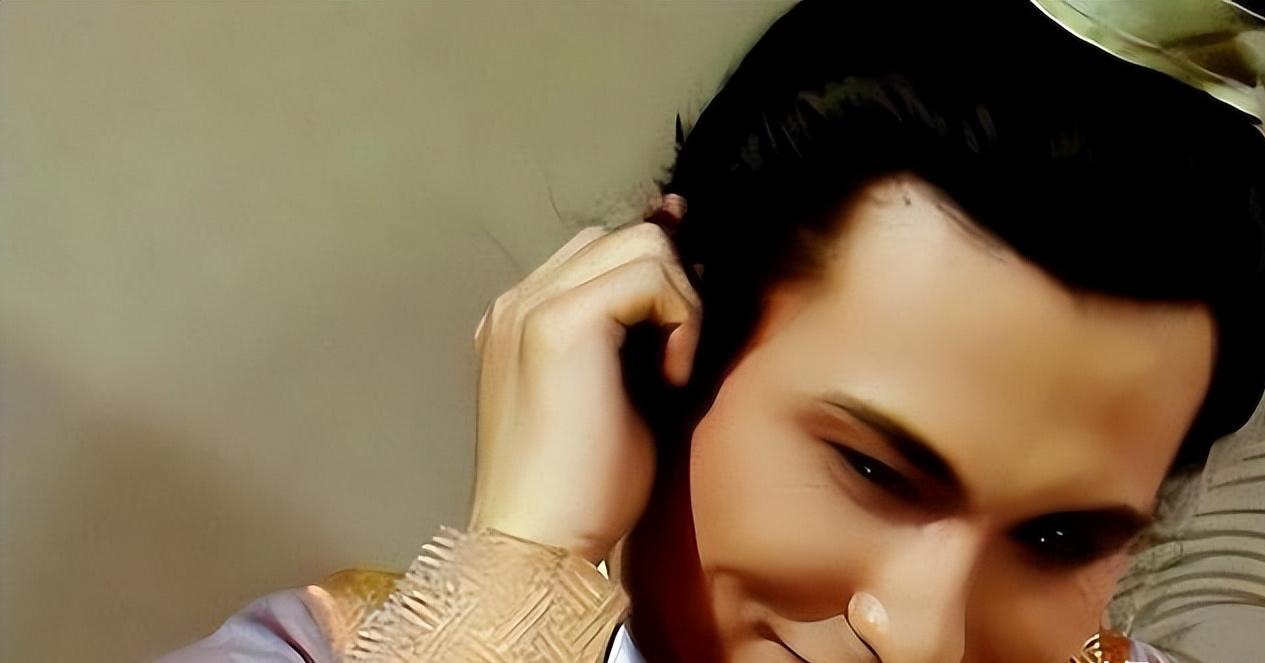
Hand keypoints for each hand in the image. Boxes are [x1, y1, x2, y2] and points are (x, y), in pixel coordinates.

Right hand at [467, 208, 700, 564]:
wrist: (539, 543)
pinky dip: (681, 319)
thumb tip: (690, 267)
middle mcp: (518, 300)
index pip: (602, 252)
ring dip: (679, 302)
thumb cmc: (585, 490)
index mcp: (521, 318)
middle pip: (624, 236)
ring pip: (644, 243)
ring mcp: (531, 304)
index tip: (686, 327)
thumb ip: (637, 330)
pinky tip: (671, 380)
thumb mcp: (618, 393)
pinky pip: (652, 272)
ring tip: (669, 374)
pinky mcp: (559, 321)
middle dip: (672, 285)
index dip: (658, 277)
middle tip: (679, 357)